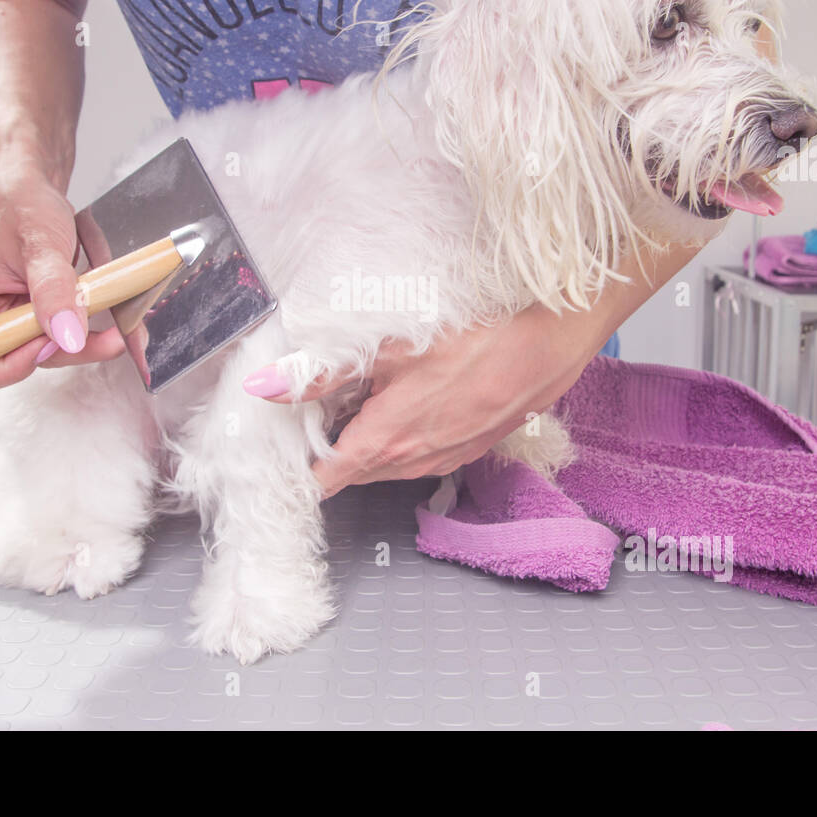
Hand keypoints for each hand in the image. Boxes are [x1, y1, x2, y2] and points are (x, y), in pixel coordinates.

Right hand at [0, 145, 123, 396]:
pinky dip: (86, 332)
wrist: (32, 184)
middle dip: (63, 353)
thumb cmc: (20, 204)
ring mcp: (9, 319)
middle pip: (16, 365)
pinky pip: (59, 335)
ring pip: (46, 353)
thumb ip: (52, 291)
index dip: (9, 369)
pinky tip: (110, 320)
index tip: (48, 343)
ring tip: (118, 327)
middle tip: (108, 338)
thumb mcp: (40, 244)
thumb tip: (66, 336)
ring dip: (83, 344)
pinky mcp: (34, 314)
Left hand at [243, 304, 606, 496]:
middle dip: (331, 454)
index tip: (280, 464)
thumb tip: (266, 386)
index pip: (326, 479)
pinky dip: (406, 441)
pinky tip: (409, 407)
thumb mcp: (390, 346)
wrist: (551, 340)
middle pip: (355, 472)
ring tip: (359, 410)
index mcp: (386, 439)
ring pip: (390, 465)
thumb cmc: (477, 337)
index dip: (299, 474)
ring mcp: (446, 457)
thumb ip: (323, 371)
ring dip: (370, 446)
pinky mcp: (471, 449)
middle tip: (313, 421)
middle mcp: (414, 460)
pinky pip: (424, 457)